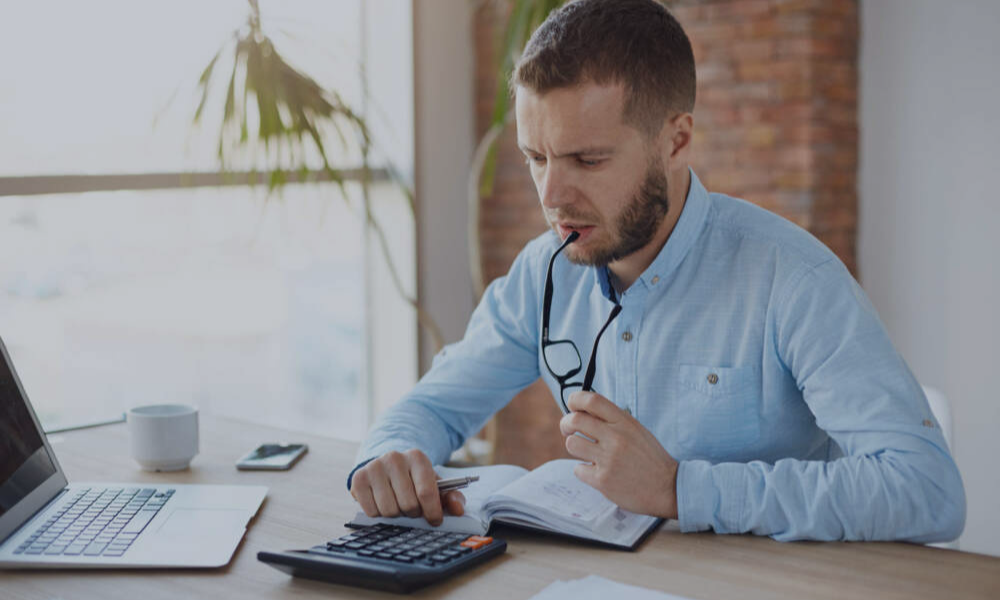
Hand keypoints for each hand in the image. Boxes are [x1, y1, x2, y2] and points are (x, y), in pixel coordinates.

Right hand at [349, 449, 465, 525]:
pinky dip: (378, 514)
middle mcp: (394, 458)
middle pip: (408, 504)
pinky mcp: (358, 478)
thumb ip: (451, 497)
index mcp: (417, 457)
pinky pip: (371, 511)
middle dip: (413, 513)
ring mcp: (374, 467)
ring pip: (389, 510)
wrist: (385, 468)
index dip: (432, 512)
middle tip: (412, 508)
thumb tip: (458, 510)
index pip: (427, 492)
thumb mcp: (434, 484)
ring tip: (397, 504)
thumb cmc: (413, 480)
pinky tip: (381, 502)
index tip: (435, 520)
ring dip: (396, 514)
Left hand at [560, 391, 678, 518]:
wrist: (667, 488)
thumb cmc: (649, 458)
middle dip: (566, 424)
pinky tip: (597, 472)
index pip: (592, 400)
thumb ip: (613, 420)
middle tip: (568, 429)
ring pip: (572, 444)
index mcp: (625, 422)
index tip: (571, 405)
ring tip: (587, 452)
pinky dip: (584, 470)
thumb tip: (583, 411)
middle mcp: (616, 437)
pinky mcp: (603, 480)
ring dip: (575, 447)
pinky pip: (578, 469)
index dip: (575, 399)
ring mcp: (608, 459)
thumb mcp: (636, 430)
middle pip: (575, 420)